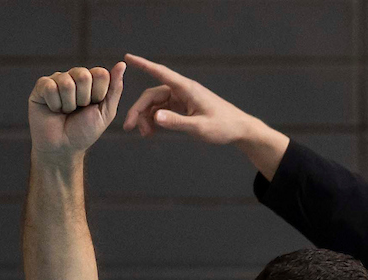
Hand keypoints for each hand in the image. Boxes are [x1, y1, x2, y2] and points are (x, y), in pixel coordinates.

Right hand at [28, 63, 124, 160]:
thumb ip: (115, 88)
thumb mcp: (106, 111)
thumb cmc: (86, 131)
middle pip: (83, 74)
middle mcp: (74, 77)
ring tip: (66, 111)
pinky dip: (55, 104)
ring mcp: (57, 80)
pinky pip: (50, 87)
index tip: (95, 106)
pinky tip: (54, 110)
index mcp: (92, 82)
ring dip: (69, 104)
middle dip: (84, 98)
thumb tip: (122, 64)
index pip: (101, 73)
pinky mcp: (41, 86)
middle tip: (79, 110)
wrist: (64, 146)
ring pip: (66, 82)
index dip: (100, 93)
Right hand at [122, 53, 251, 143]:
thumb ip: (177, 123)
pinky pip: (164, 110)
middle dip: (139, 110)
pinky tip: (152, 131)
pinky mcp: (185, 107)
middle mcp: (182, 90)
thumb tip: (155, 117)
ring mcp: (183, 99)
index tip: (127, 57)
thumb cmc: (224, 126)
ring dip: (147, 118)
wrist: (240, 130)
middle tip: (129, 128)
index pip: (160, 72)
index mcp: (186, 89)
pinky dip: (156, 119)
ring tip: (145, 134)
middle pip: (152, 95)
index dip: (143, 65)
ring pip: (156, 104)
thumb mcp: (200, 128)